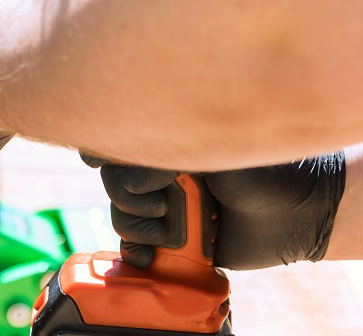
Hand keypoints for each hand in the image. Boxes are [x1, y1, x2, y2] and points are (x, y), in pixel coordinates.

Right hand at [89, 153, 345, 269]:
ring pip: (121, 215)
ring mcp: (164, 207)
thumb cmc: (263, 171)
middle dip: (131, 194)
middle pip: (111, 181)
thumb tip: (126, 174)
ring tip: (178, 230)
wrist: (297, 217)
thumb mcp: (214, 148)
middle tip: (167, 198)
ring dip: (141, 226)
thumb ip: (164, 154)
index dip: (101, 153)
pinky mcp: (171, 240)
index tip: (99, 161)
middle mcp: (160, 173)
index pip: (114, 142)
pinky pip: (134, 246)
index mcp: (167, 142)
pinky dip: (136, 252)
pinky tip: (151, 255)